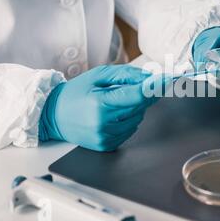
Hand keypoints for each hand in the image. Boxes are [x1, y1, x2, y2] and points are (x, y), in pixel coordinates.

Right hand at [39, 65, 166, 151]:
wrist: (53, 116)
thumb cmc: (74, 93)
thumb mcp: (97, 76)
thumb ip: (124, 75)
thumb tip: (148, 78)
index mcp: (100, 104)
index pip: (136, 95)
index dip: (154, 88)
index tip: (166, 81)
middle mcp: (103, 124)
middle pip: (139, 107)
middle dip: (141, 96)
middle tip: (130, 88)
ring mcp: (105, 137)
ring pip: (137, 119)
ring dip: (132, 109)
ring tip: (112, 103)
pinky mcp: (106, 145)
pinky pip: (129, 130)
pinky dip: (126, 120)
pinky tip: (111, 115)